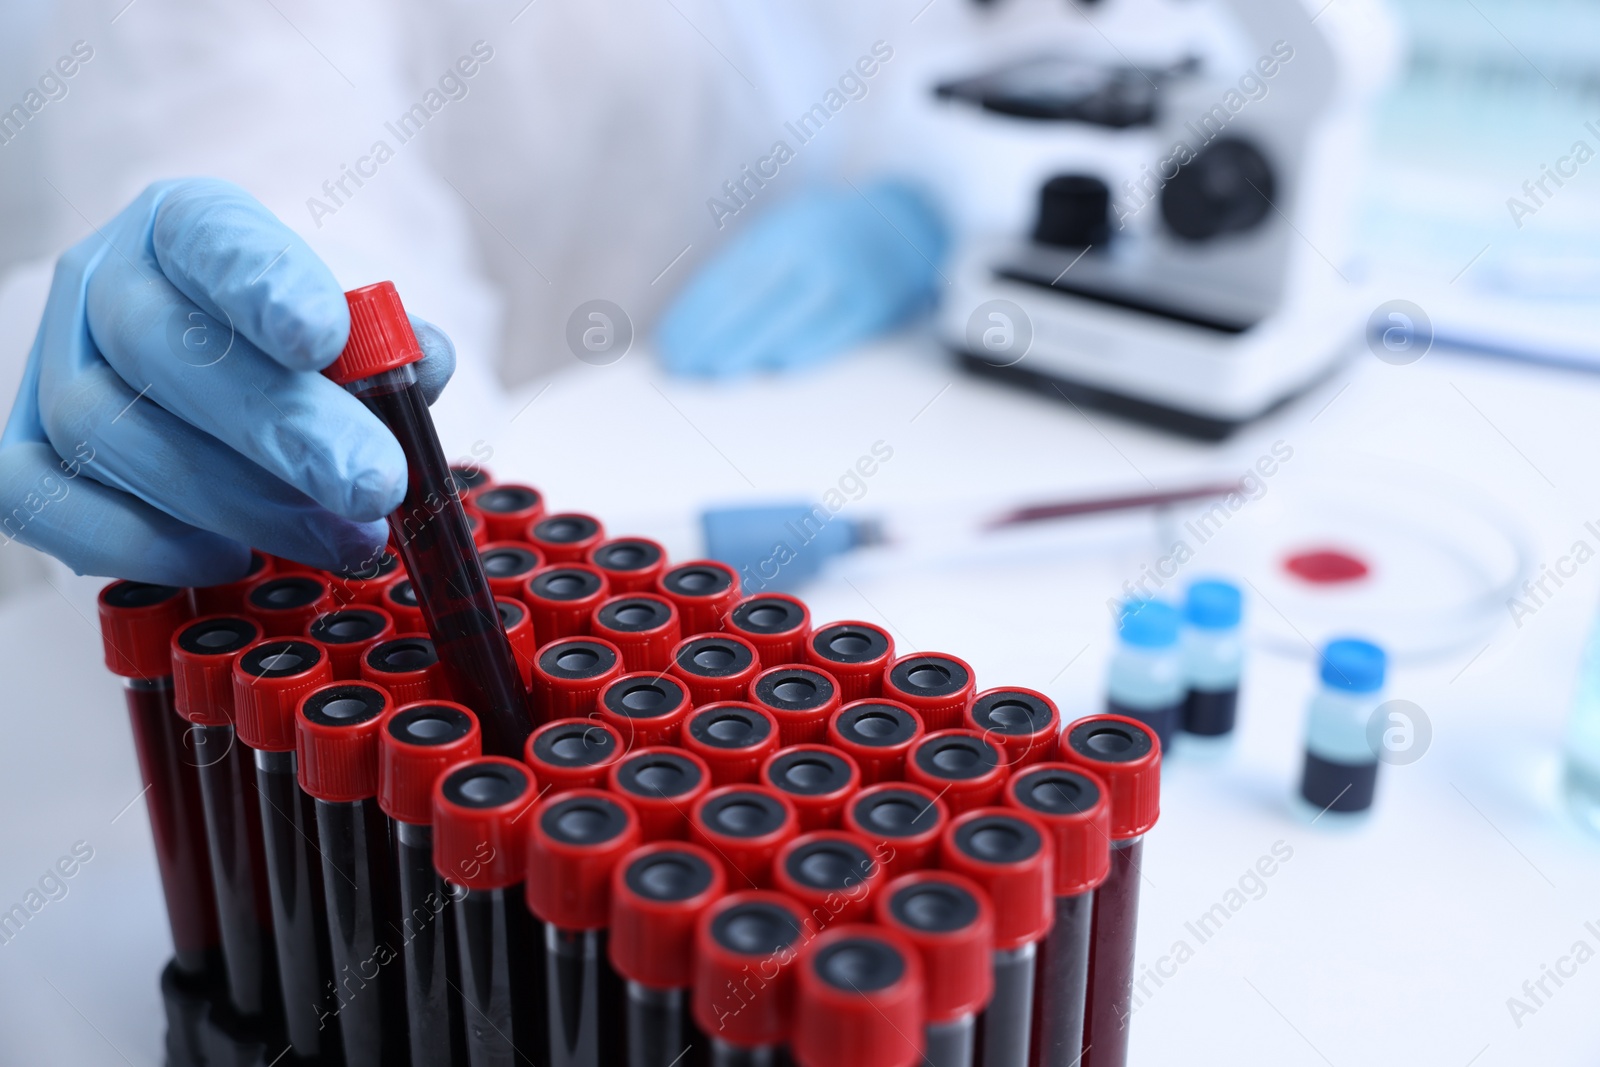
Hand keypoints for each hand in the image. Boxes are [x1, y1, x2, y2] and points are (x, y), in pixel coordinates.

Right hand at [0, 178, 454, 585]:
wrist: (220, 372)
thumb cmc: (297, 349)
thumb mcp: (359, 328)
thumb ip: (393, 345)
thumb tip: (422, 362)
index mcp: (186, 224)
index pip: (210, 236)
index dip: (263, 285)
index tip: (326, 338)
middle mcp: (104, 280)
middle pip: (160, 346)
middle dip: (281, 430)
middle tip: (372, 485)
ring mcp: (52, 365)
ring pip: (109, 433)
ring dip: (240, 503)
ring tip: (340, 539)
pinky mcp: (20, 451)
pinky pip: (42, 502)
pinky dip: (140, 542)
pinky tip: (229, 559)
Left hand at [656, 179, 947, 376]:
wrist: (914, 222)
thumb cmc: (837, 241)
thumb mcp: (795, 233)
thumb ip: (757, 268)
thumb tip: (703, 319)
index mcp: (783, 229)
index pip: (729, 275)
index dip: (696, 310)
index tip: (669, 341)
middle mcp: (811, 245)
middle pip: (752, 295)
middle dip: (711, 332)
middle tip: (681, 365)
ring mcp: (845, 270)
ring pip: (789, 312)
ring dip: (748, 345)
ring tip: (715, 372)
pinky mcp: (875, 298)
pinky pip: (835, 326)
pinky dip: (805, 348)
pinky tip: (776, 366)